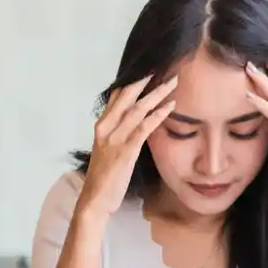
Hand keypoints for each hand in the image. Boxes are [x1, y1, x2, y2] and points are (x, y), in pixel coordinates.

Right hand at [76, 75, 177, 222]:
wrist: (94, 200)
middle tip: (163, 66)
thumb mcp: (107, 149)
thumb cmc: (103, 176)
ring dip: (157, 93)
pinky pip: (144, 127)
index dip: (132, 80)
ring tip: (172, 82)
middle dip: (145, 79)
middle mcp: (106, 127)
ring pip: (138, 108)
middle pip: (126, 95)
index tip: (148, 68)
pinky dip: (158, 115)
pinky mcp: (125, 151)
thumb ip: (117, 132)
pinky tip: (170, 106)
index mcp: (101, 125)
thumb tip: (133, 120)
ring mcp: (115, 138)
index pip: (117, 95)